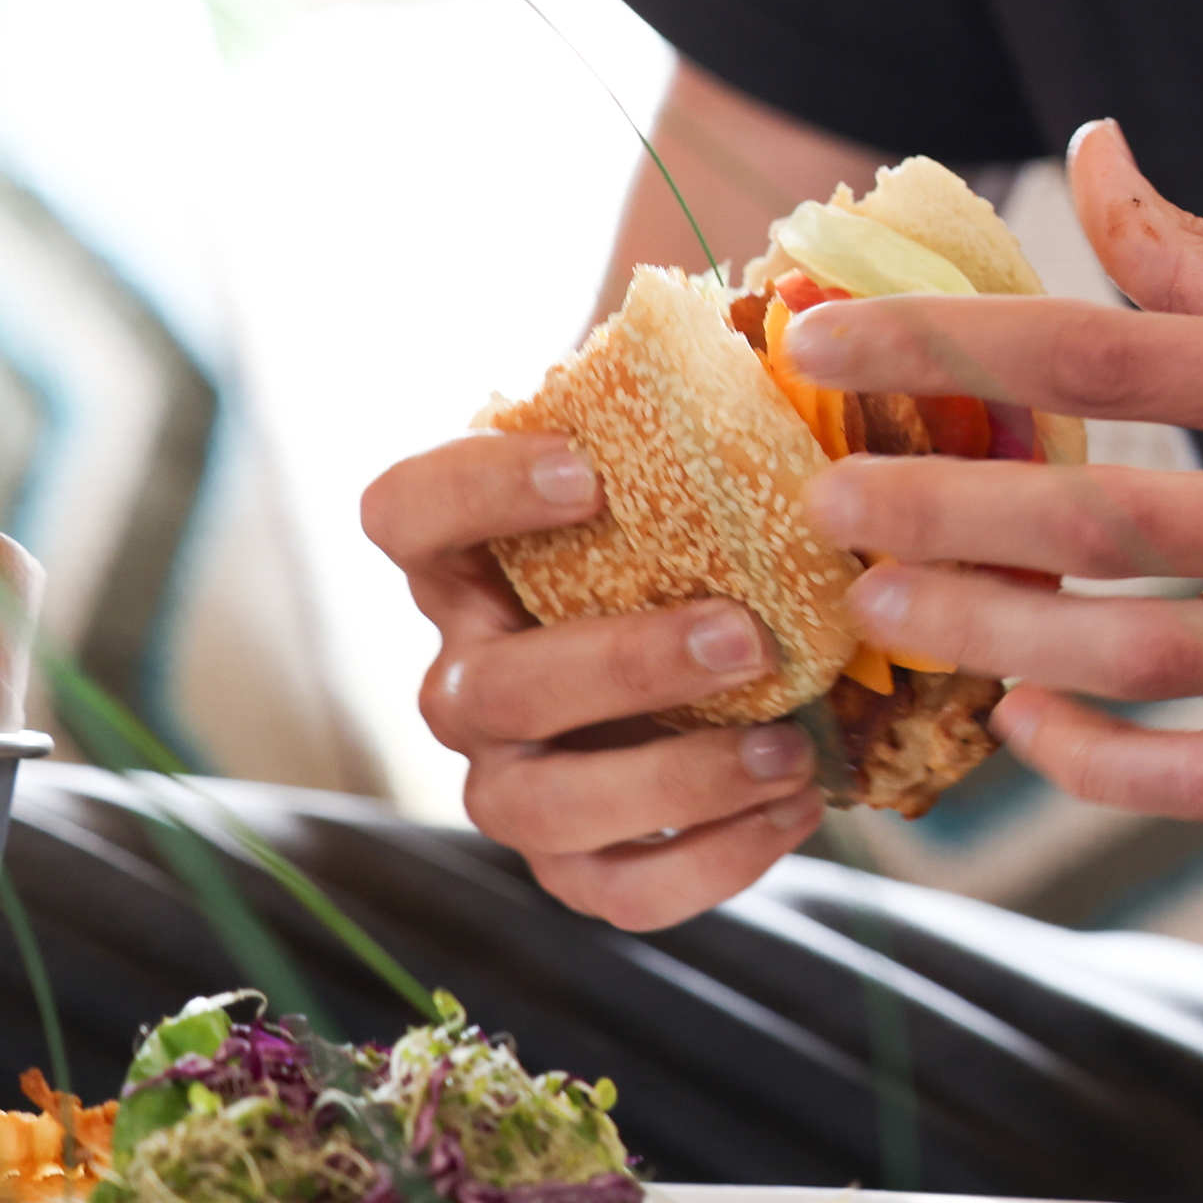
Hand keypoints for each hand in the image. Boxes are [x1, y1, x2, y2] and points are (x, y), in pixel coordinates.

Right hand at [358, 435, 827, 927]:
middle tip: (745, 632)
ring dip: (669, 781)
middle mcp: (467, 676)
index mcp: (470, 561)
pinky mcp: (575, 863)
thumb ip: (721, 388)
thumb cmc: (711, 522)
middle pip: (487, 689)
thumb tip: (799, 311)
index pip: (401, 513)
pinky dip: (710, 864)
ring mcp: (511, 779)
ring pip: (537, 806)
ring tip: (788, 749)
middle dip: (618, 666)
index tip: (591, 468)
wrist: (741, 637)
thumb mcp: (705, 447)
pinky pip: (614, 892)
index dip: (475, 490)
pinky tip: (801, 804)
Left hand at [784, 121, 1202, 818]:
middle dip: (935, 501)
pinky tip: (1030, 718)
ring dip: (988, 632)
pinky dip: (1106, 759)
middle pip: (1101, 511)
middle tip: (822, 494)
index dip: (956, 338)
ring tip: (885, 603)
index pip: (1120, 341)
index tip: (829, 332)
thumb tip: (1100, 161)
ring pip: (1137, 653)